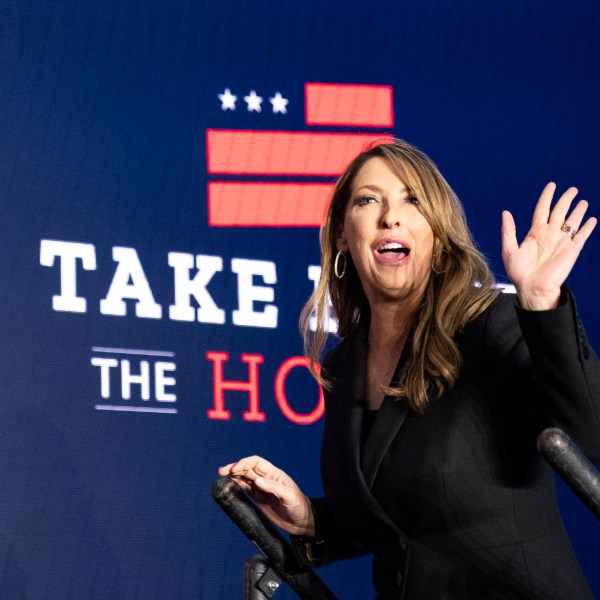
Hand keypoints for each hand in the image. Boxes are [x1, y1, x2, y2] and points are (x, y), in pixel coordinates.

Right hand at [218, 456, 316, 535]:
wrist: (302, 522)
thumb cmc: (299, 507)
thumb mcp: (289, 496)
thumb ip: (273, 488)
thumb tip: (257, 480)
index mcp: (274, 474)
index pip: (256, 463)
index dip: (244, 463)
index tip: (234, 469)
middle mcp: (266, 479)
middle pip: (248, 469)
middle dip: (235, 468)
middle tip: (222, 472)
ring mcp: (262, 489)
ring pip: (244, 478)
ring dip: (233, 476)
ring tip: (222, 477)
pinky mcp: (259, 500)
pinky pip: (245, 490)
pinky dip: (236, 486)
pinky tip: (229, 485)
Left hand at [501, 182, 596, 309]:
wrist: (532, 288)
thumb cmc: (519, 273)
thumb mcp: (509, 250)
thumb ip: (509, 231)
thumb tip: (505, 212)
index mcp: (534, 233)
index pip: (542, 209)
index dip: (547, 197)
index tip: (552, 185)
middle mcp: (550, 235)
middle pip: (559, 212)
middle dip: (565, 200)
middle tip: (572, 189)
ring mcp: (562, 242)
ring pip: (572, 221)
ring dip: (578, 211)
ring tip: (583, 201)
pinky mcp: (572, 250)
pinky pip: (582, 235)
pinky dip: (587, 227)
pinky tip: (592, 219)